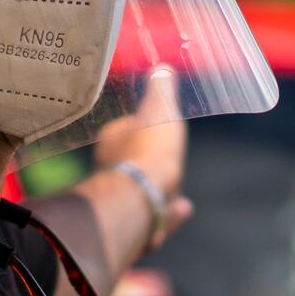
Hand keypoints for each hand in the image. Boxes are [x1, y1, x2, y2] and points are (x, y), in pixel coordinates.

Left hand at [92, 66, 190, 254]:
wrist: (143, 200)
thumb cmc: (148, 150)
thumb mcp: (159, 110)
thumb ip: (160, 90)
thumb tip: (161, 69)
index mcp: (111, 143)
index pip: (125, 130)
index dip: (141, 127)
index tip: (156, 125)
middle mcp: (111, 172)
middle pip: (132, 163)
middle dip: (148, 160)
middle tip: (167, 156)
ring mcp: (125, 200)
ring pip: (143, 191)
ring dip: (158, 187)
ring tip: (176, 184)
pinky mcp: (140, 226)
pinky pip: (158, 215)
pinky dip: (170, 210)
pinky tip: (183, 207)